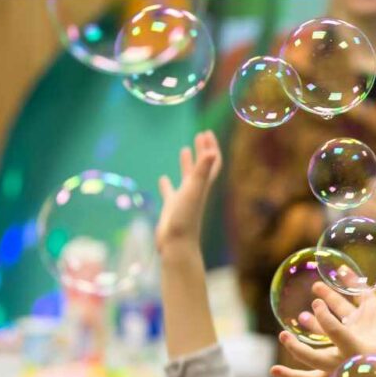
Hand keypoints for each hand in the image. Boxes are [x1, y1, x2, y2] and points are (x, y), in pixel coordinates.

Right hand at [156, 130, 221, 256]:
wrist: (177, 244)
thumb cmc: (186, 217)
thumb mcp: (194, 190)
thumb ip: (203, 171)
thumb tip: (212, 151)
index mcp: (202, 185)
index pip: (212, 162)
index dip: (211, 148)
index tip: (207, 132)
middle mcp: (195, 190)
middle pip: (201, 167)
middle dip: (202, 150)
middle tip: (200, 135)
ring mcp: (183, 199)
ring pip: (186, 178)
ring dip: (186, 164)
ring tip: (184, 149)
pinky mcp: (171, 208)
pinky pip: (169, 193)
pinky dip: (166, 185)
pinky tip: (163, 179)